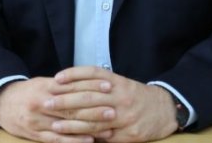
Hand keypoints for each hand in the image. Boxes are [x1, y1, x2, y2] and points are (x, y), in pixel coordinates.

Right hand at [0, 77, 113, 142]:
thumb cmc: (28, 92)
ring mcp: (38, 120)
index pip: (73, 86)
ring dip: (89, 127)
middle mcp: (43, 103)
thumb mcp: (43, 82)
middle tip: (113, 110)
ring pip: (67, 124)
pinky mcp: (35, 134)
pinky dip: (74, 141)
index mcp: (46, 86)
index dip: (91, 86)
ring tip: (108, 128)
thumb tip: (88, 81)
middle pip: (72, 106)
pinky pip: (57, 139)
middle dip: (94, 109)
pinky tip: (89, 141)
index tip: (108, 86)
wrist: (1, 103)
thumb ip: (63, 84)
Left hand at [47, 67, 178, 142]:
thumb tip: (71, 88)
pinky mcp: (130, 133)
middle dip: (65, 101)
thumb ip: (100, 85)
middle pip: (88, 97)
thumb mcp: (121, 84)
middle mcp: (120, 96)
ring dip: (72, 123)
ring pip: (94, 119)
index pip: (92, 74)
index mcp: (118, 81)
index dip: (73, 75)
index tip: (55, 79)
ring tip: (54, 125)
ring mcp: (125, 116)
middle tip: (47, 102)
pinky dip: (90, 138)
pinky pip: (106, 137)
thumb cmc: (137, 96)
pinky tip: (75, 140)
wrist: (165, 109)